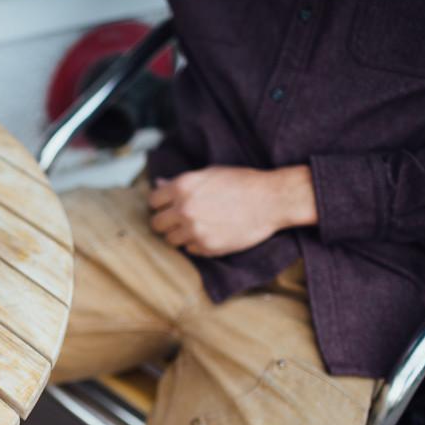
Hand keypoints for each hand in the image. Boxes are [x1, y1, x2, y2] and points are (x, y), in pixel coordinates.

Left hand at [148, 164, 317, 256]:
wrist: (271, 200)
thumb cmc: (242, 182)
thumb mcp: (209, 174)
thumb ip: (180, 182)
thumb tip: (158, 183)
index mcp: (182, 187)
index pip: (153, 201)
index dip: (160, 203)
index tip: (168, 206)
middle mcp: (184, 209)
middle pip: (156, 224)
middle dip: (165, 222)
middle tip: (178, 220)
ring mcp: (195, 230)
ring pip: (171, 240)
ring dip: (180, 235)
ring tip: (196, 227)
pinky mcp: (207, 247)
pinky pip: (190, 250)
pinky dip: (196, 244)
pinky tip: (210, 233)